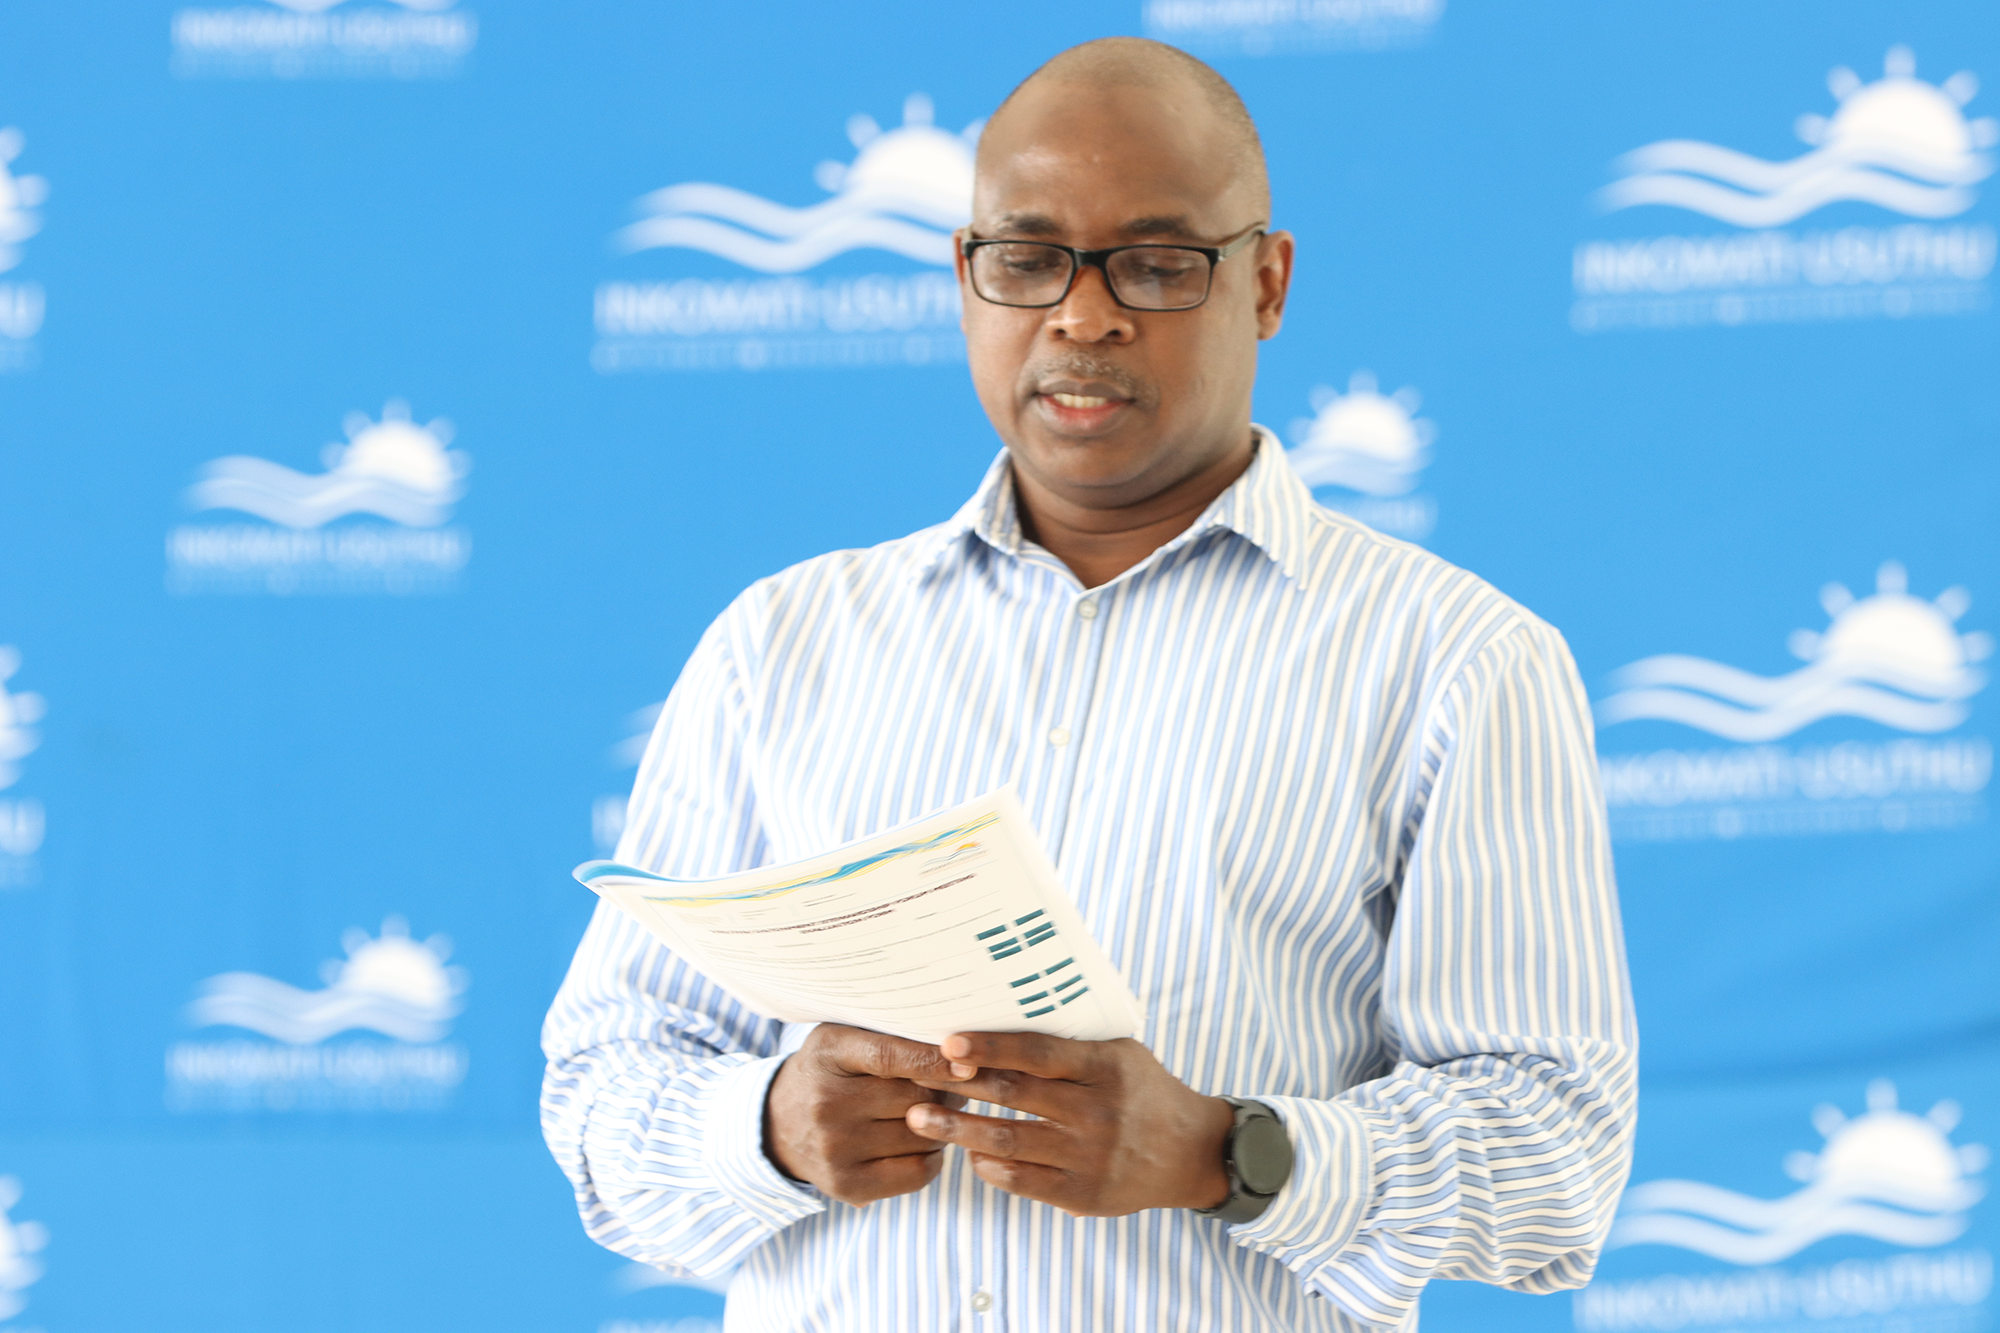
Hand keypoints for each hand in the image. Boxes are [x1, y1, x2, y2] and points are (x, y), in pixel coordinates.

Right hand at [763, 1023, 967, 1206]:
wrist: (777, 1124)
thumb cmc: (831, 1071)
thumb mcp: (845, 1037)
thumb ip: (891, 1034)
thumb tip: (959, 1045)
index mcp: (828, 1053)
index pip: (888, 1056)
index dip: (933, 1060)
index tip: (968, 1063)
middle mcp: (826, 1104)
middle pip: (915, 1099)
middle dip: (947, 1092)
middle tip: (959, 1083)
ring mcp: (834, 1149)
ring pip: (922, 1136)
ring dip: (943, 1124)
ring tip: (938, 1110)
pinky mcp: (846, 1185)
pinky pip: (918, 1172)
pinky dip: (934, 1156)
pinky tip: (926, 1142)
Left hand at [906, 1032, 1234, 1216]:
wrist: (1191, 1153)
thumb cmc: (1142, 1091)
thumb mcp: (1120, 1053)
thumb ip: (1071, 1040)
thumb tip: (1001, 1008)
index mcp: (1106, 1066)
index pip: (1038, 1053)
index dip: (991, 1047)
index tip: (949, 1042)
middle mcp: (1097, 1111)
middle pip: (1015, 1095)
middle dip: (959, 1085)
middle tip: (916, 1076)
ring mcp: (1089, 1156)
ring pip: (1009, 1141)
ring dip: (958, 1130)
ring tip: (919, 1119)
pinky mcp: (1083, 1195)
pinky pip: (1022, 1180)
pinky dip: (989, 1166)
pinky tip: (969, 1154)